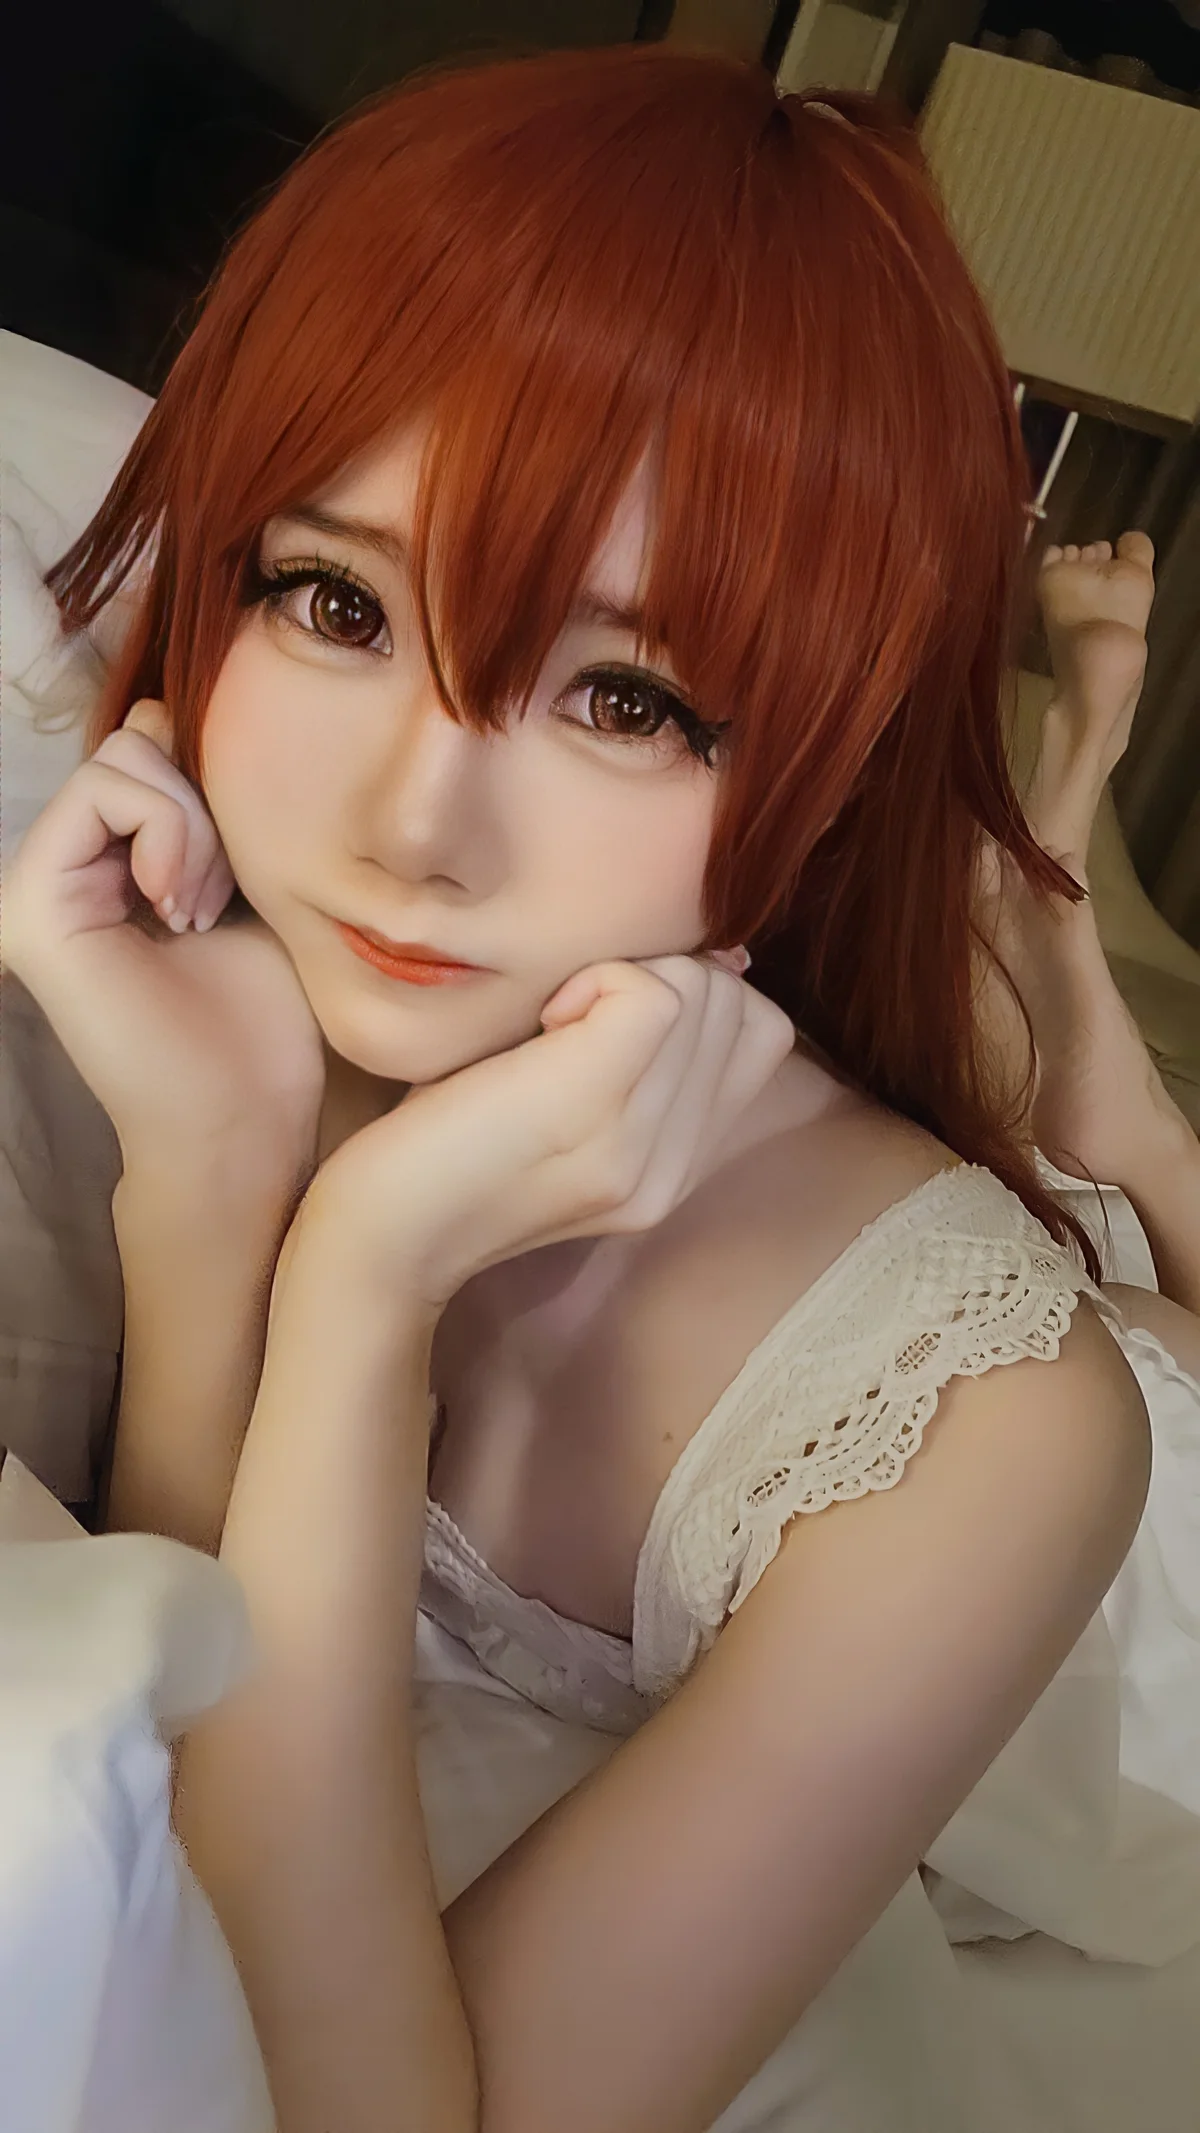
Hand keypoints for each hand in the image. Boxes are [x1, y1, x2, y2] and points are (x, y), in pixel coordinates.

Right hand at [2, 701, 325, 1179]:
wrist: (248, 1115)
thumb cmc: (263, 1020)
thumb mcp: (245, 882)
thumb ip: (200, 806)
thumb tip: (159, 711)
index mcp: (100, 871)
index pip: (145, 751)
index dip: (208, 787)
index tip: (238, 878)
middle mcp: (56, 876)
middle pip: (132, 744)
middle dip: (201, 806)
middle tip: (217, 899)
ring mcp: (34, 889)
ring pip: (120, 759)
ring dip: (193, 827)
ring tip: (201, 910)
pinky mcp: (33, 904)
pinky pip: (104, 792)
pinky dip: (171, 833)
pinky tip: (183, 908)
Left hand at [290, 951, 795, 1311]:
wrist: (379, 1235)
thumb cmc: (441, 1149)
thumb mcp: (559, 1105)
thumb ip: (636, 1059)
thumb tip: (713, 958)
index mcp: (672, 1171)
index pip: (763, 1036)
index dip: (702, 991)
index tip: (610, 1011)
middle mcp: (672, 1169)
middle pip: (741, 1008)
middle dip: (666, 974)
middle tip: (575, 1012)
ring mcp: (640, 1146)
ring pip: (704, 994)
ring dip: (630, 974)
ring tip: (556, 1020)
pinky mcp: (593, 1112)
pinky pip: (654, 995)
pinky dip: (601, 977)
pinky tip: (544, 1019)